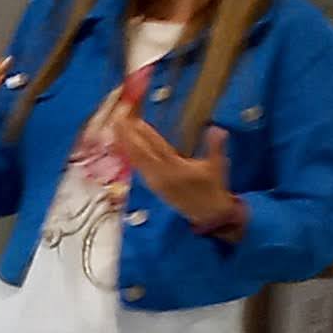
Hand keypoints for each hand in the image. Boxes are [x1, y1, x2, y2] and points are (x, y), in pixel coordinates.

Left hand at [116, 111, 243, 236]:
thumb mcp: (217, 166)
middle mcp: (161, 175)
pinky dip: (128, 154)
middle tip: (118, 119)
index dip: (146, 135)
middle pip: (140, 153)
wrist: (207, 213)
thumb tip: (216, 129)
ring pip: (135, 160)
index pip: (158, 148)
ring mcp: (153, 181)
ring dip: (125, 143)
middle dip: (128, 136)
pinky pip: (136, 167)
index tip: (136, 121)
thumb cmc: (212, 187)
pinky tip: (121, 144)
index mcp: (177, 169)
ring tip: (115, 128)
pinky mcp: (151, 184)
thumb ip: (215, 146)